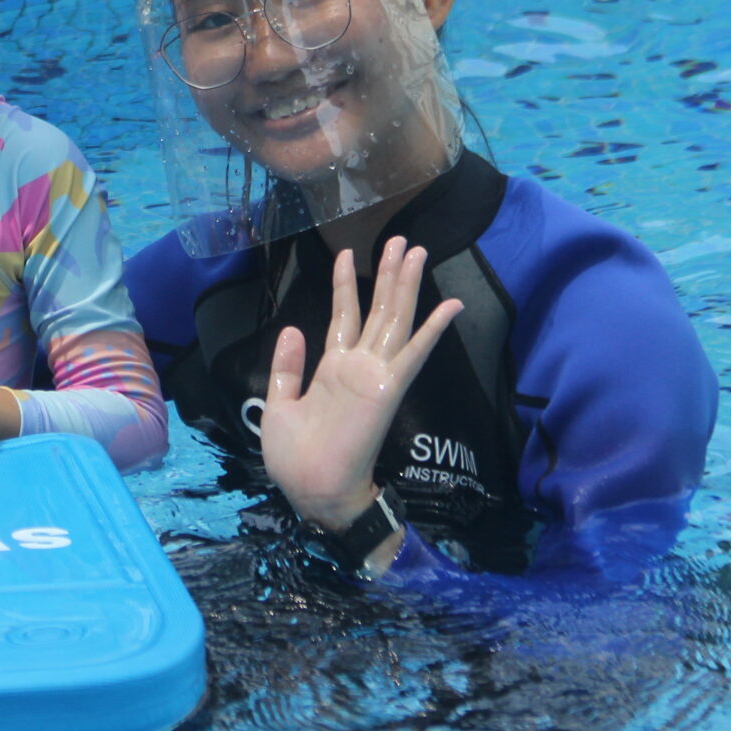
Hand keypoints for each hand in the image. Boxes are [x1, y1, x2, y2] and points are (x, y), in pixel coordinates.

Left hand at [260, 237, 462, 531]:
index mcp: (332, 370)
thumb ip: (287, 367)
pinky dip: (431, 330)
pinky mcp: (388, 389)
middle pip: (376, 310)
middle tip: (401, 239)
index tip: (347, 253)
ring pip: (395, 320)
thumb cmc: (295, 458)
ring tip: (416, 250)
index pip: (343, 317)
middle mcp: (358, 367)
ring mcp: (375, 376)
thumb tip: (292, 328)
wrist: (311, 491)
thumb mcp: (279, 404)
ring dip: (406, 285)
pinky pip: (413, 354)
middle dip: (388, 274)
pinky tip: (450, 306)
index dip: (345, 285)